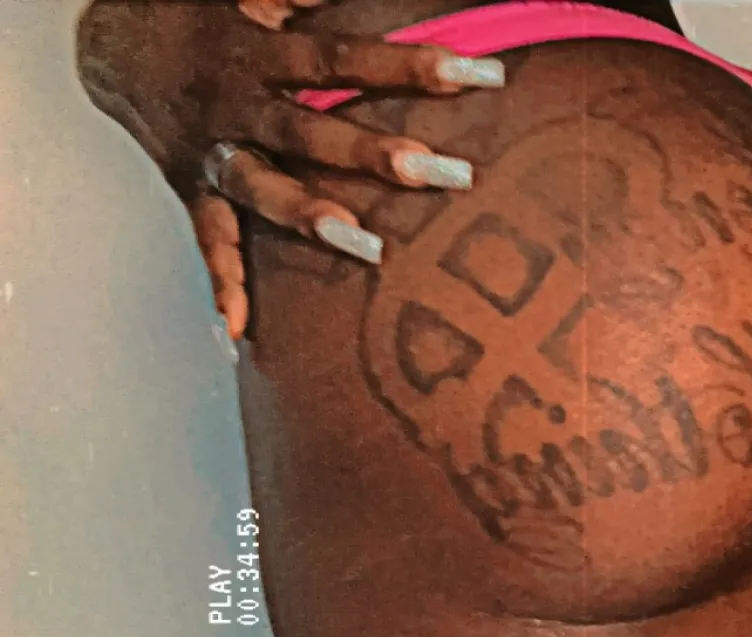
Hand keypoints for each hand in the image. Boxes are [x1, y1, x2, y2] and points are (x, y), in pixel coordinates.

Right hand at [76, 1, 504, 337]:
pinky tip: (237, 330)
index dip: (411, 65)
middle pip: (312, 131)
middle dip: (379, 154)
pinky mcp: (192, 187)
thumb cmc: (205, 16)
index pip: (344, 58)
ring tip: (367, 246)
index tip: (477, 75)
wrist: (115, 43)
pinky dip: (222, 282)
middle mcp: (237, 105)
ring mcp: (213, 152)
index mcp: (259, 51)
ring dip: (311, 217)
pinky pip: (208, 237)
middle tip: (449, 173)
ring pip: (264, 188)